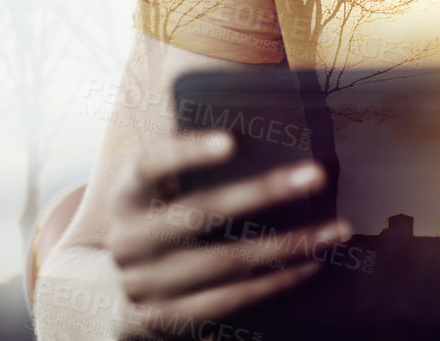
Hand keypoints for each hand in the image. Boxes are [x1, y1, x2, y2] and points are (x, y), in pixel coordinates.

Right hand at [105, 130, 351, 338]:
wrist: (106, 294)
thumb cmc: (148, 219)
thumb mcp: (148, 186)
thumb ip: (175, 157)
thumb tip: (220, 119)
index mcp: (124, 196)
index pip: (150, 165)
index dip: (188, 153)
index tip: (232, 140)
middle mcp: (129, 242)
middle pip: (200, 215)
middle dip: (262, 193)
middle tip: (314, 174)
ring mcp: (148, 286)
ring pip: (226, 263)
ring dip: (287, 245)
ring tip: (333, 228)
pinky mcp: (170, 320)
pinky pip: (232, 302)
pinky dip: (276, 282)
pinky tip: (310, 263)